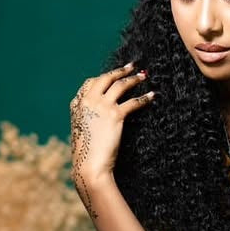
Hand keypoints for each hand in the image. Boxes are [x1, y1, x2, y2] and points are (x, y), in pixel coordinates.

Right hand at [69, 62, 153, 205]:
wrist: (89, 164)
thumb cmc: (86, 154)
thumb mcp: (82, 131)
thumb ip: (88, 119)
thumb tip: (97, 118)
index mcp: (77, 105)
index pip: (90, 83)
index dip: (104, 77)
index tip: (114, 74)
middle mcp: (88, 101)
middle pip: (106, 78)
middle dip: (120, 70)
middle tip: (131, 66)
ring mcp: (102, 106)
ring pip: (120, 85)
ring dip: (134, 78)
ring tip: (144, 76)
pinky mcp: (115, 115)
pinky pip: (133, 102)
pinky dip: (144, 97)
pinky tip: (152, 96)